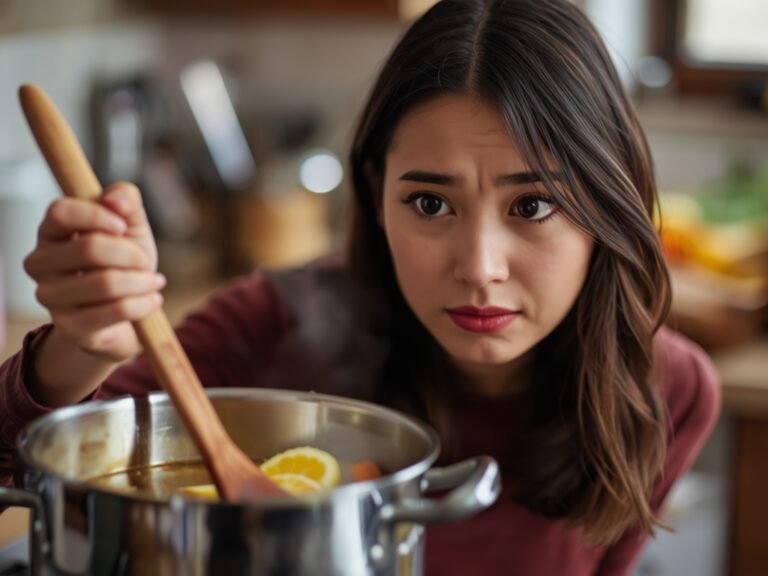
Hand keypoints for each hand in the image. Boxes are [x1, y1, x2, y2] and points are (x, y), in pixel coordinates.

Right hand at [24, 182, 164, 361]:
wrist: (126, 316)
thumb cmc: (123, 265)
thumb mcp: (131, 227)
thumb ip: (125, 200)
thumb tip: (115, 199)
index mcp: (51, 232)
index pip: (60, 212)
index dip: (97, 215)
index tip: (123, 226)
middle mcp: (40, 263)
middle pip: (89, 248)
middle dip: (131, 254)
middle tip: (145, 260)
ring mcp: (50, 297)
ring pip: (105, 283)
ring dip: (142, 281)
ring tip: (154, 282)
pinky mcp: (69, 327)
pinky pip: (116, 310)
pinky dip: (144, 303)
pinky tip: (152, 299)